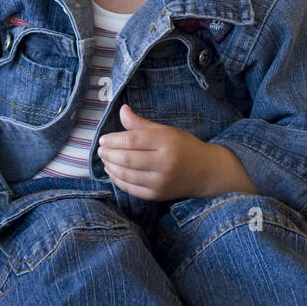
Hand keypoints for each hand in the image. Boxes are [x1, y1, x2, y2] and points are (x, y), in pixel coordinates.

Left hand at [98, 103, 253, 199]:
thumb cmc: (184, 147)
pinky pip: (130, 188)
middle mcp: (164, 163)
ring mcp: (160, 181)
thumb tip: (121, 110)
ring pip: (126, 175)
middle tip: (100, 150)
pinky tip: (113, 172)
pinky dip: (117, 180)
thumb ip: (141, 123)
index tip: (103, 139)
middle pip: (127, 158)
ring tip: (105, 160)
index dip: (114, 140)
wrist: (206, 172)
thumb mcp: (166, 131)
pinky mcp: (157, 195)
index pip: (133, 140)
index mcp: (167, 142)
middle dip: (109, 154)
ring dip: (110, 167)